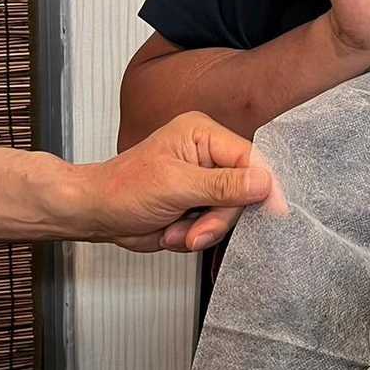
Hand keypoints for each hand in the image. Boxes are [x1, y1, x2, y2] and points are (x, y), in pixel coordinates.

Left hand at [85, 112, 274, 252]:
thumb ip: (223, 186)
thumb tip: (264, 182)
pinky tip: (174, 231)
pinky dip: (197, 235)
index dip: (263, 186)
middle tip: (195, 232)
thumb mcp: (176, 186)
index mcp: (203, 133)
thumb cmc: (123, 190)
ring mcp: (205, 181)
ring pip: (232, 213)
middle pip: (244, 191)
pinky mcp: (200, 204)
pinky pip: (217, 226)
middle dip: (219, 218)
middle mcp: (208, 154)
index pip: (250, 158)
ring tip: (176, 231)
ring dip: (204, 230)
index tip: (274, 211)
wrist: (96, 214)